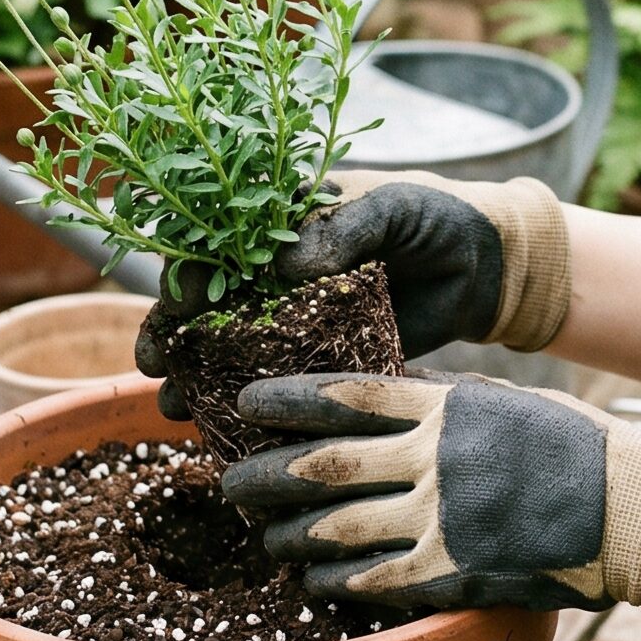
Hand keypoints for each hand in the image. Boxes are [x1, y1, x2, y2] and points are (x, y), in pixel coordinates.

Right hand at [135, 171, 571, 415]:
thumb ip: (344, 228)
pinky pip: (280, 382)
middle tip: (155, 364)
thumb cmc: (437, 218)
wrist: (486, 265)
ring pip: (231, 349)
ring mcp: (297, 319)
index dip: (192, 270)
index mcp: (283, 222)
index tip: (178, 300)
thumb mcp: (393, 209)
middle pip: (208, 303)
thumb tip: (289, 265)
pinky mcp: (326, 358)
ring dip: (195, 377)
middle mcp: (277, 272)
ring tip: (170, 408)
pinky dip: (249, 405)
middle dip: (172, 332)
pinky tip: (219, 430)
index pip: (220, 244)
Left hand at [220, 371, 640, 640]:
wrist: (630, 511)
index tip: (246, 401)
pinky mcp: (453, 573)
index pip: (347, 395)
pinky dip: (335, 581)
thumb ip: (445, 402)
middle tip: (230, 480)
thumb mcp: (506, 403)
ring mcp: (441, 519)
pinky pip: (373, 581)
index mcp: (447, 406)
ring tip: (267, 535)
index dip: (287, 399)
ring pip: (336, 528)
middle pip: (323, 465)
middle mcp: (434, 459)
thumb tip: (388, 398)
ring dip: (291, 533)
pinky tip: (315, 580)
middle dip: (265, 474)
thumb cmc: (575, 449)